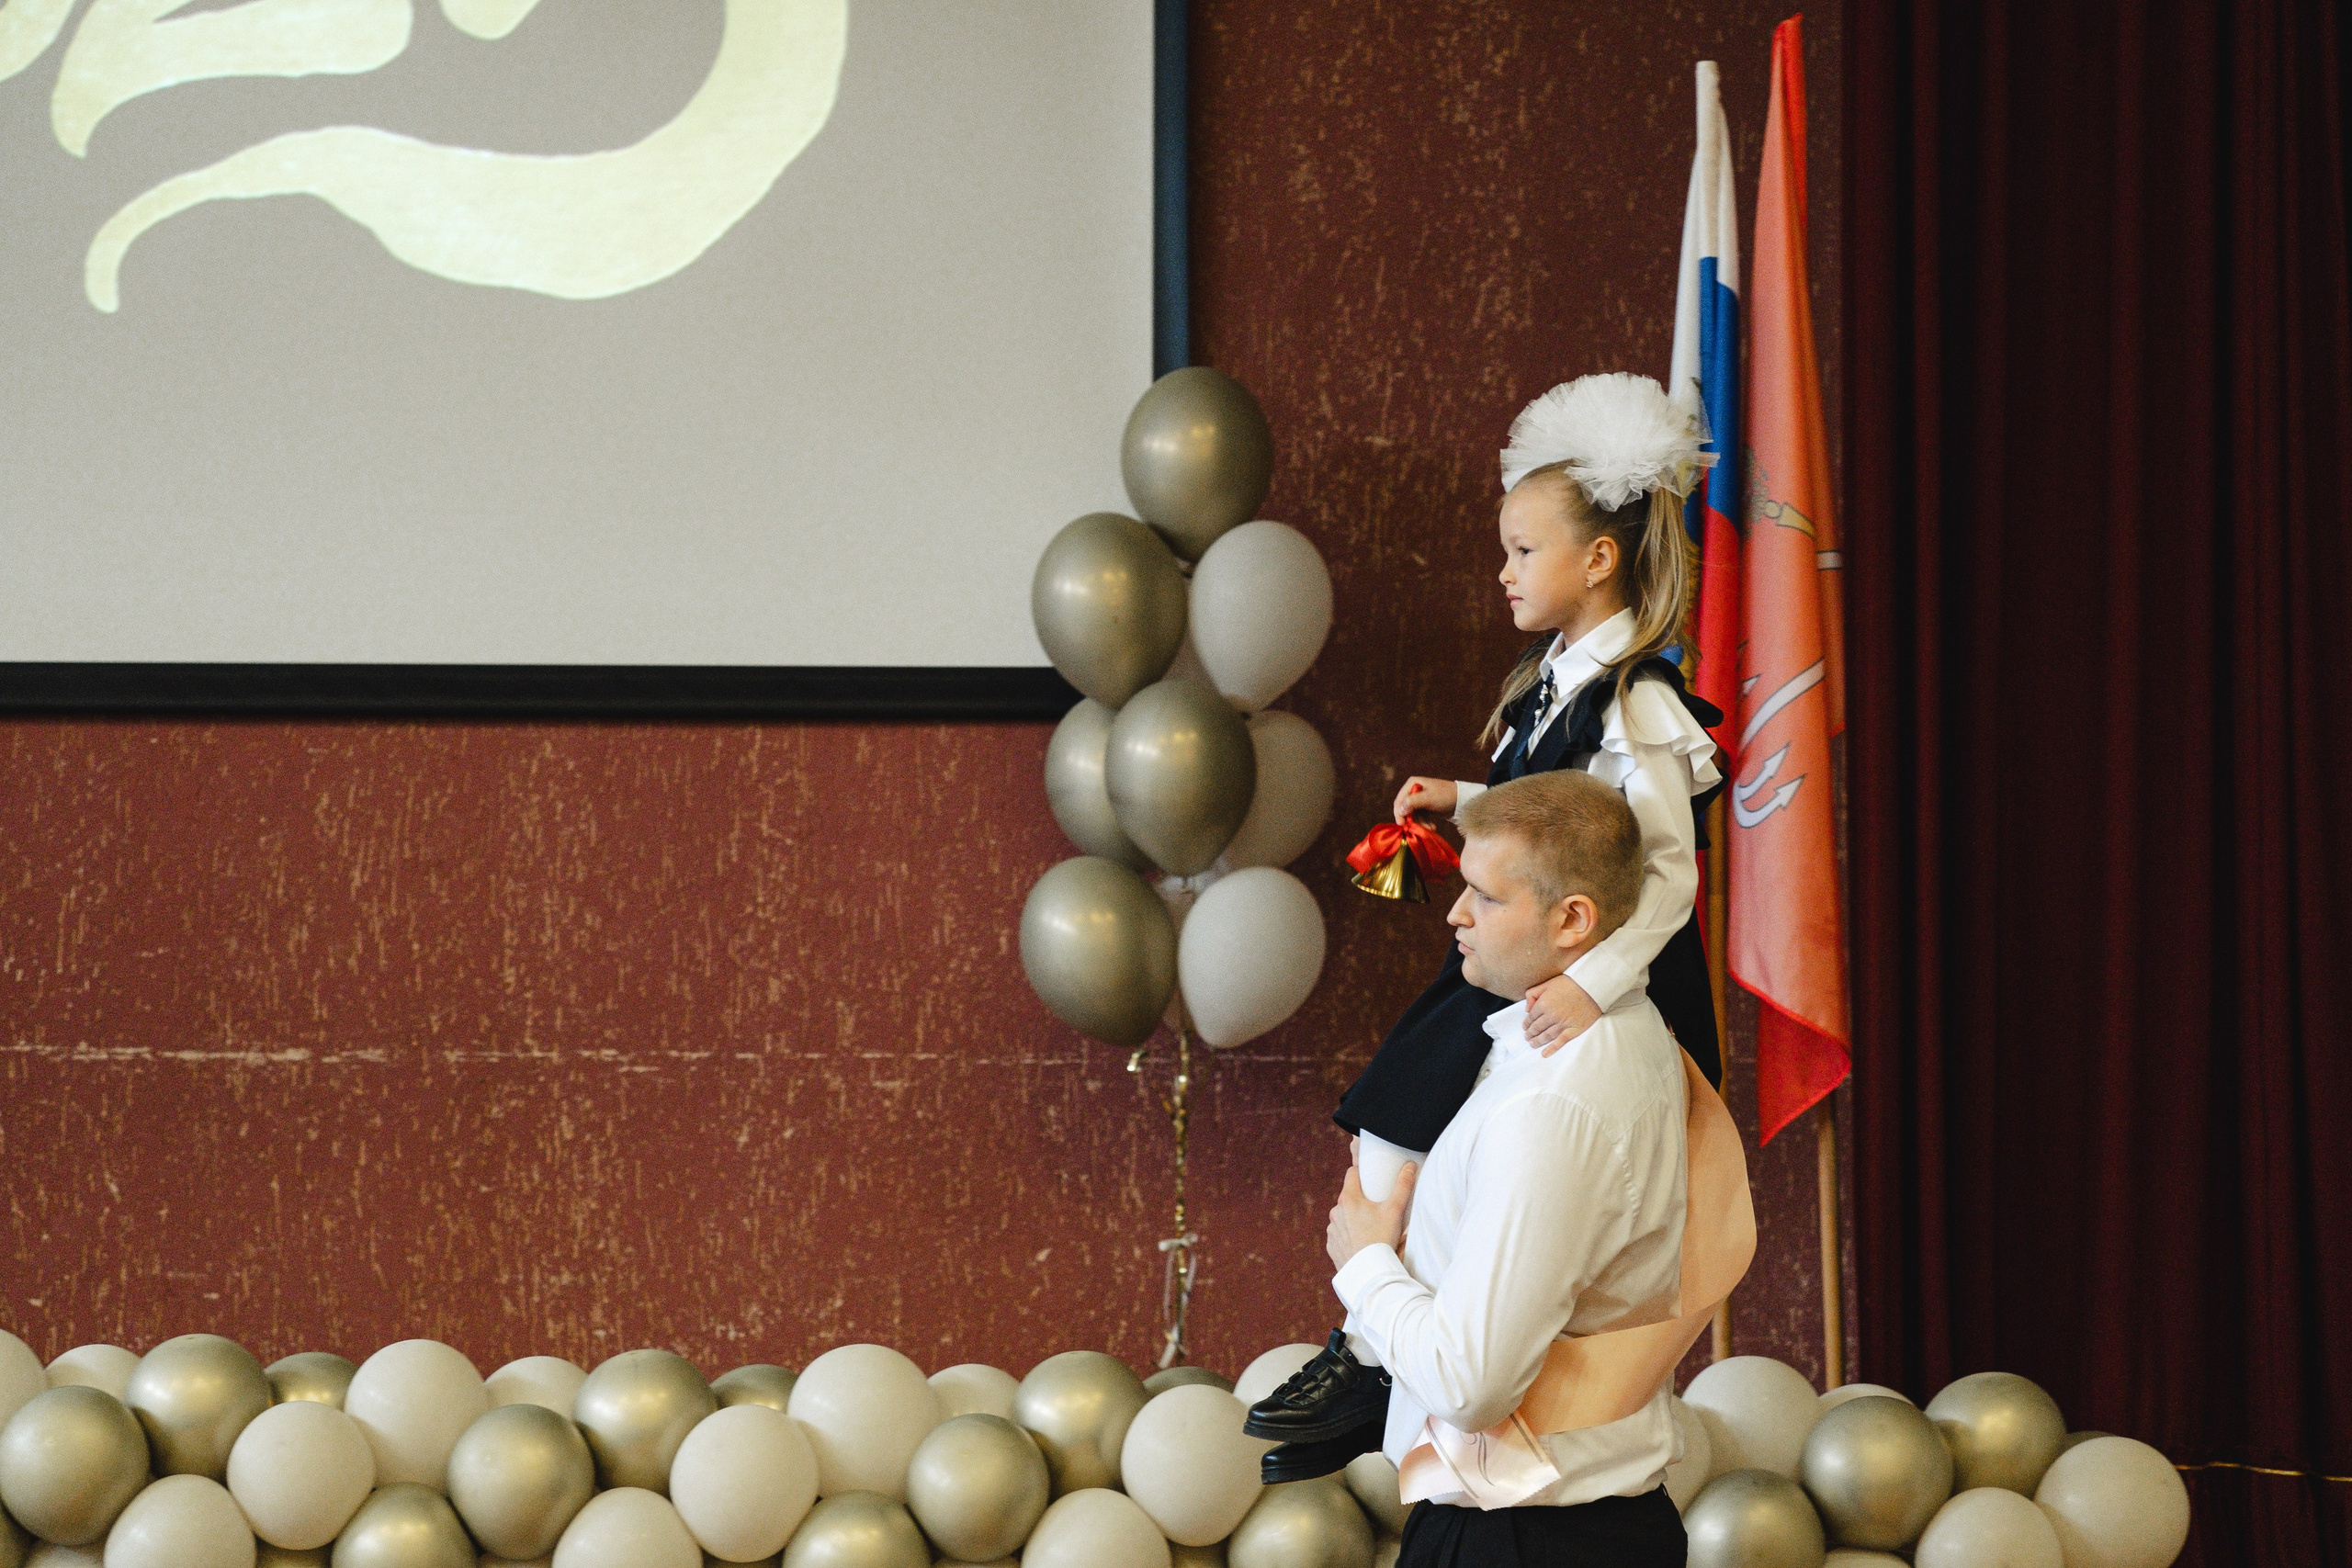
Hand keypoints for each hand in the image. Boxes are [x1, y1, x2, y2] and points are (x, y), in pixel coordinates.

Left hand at [1327, 1148, 1416, 1270]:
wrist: (1369, 1273)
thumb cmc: (1382, 1239)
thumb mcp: (1395, 1210)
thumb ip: (1403, 1185)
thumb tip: (1410, 1164)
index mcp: (1348, 1199)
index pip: (1352, 1174)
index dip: (1361, 1173)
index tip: (1371, 1177)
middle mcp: (1335, 1212)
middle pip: (1348, 1197)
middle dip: (1360, 1198)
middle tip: (1376, 1205)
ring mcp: (1332, 1230)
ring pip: (1343, 1216)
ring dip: (1353, 1218)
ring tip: (1370, 1226)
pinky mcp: (1332, 1246)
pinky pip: (1339, 1235)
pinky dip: (1348, 1236)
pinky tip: (1360, 1241)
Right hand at [1393, 777, 1457, 823]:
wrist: (1463, 801)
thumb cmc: (1445, 796)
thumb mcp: (1428, 798)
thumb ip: (1412, 802)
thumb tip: (1399, 810)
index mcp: (1412, 784)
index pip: (1399, 800)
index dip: (1399, 813)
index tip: (1402, 825)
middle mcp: (1414, 790)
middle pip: (1405, 809)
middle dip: (1413, 820)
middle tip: (1418, 829)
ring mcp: (1420, 799)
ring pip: (1413, 815)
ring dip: (1420, 823)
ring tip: (1431, 828)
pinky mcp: (1426, 806)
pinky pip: (1420, 817)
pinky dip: (1425, 823)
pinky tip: (1433, 827)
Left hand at [1524, 973, 1601, 1054]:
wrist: (1592, 987)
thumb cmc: (1571, 983)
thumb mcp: (1548, 983)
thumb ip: (1533, 994)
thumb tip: (1526, 1008)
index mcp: (1543, 1004)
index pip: (1531, 1017)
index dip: (1527, 1023)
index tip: (1525, 1027)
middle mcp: (1551, 1016)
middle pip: (1537, 1028)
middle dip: (1530, 1033)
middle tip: (1527, 1037)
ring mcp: (1563, 1024)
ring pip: (1546, 1035)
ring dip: (1538, 1041)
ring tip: (1532, 1044)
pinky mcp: (1574, 1030)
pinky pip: (1560, 1042)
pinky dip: (1552, 1049)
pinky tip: (1544, 1054)